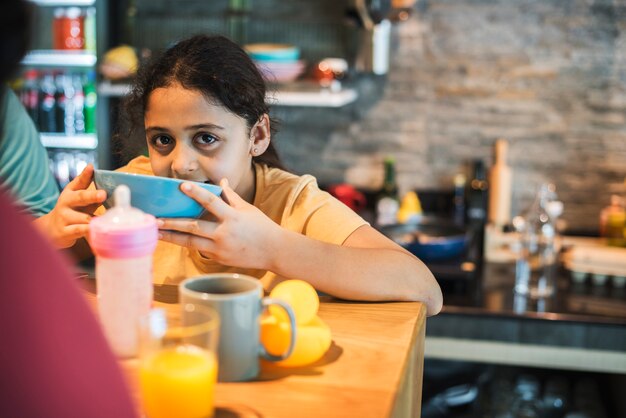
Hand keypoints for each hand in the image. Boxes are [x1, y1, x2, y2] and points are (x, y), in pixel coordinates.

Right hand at [34, 164, 105, 248]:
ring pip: (84, 218)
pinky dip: (89, 231)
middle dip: (92, 196)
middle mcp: (65, 203)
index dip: (85, 175)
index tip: (91, 168)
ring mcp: (64, 218)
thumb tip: (93, 170)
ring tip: (105, 220)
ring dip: (95, 219)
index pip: (78, 182)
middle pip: (80, 197)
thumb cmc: (71, 211)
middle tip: (103, 194)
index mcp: (70, 193)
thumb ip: (87, 187)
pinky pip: (80, 231)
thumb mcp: (77, 198)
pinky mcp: (64, 232)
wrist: (51, 230)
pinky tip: (97, 231)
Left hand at [157, 179, 281, 269]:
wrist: (274, 252)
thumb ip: (231, 196)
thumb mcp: (248, 209)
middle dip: (173, 224)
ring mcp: (221, 249)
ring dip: (172, 237)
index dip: (196, 193)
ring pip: (191, 243)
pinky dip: (187, 244)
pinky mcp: (219, 259)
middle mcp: (224, 234)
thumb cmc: (262, 227)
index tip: (181, 186)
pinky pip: (200, 250)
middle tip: (156, 219)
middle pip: (194, 227)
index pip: (211, 203)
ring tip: (156, 233)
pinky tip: (173, 240)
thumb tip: (221, 182)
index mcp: (233, 217)